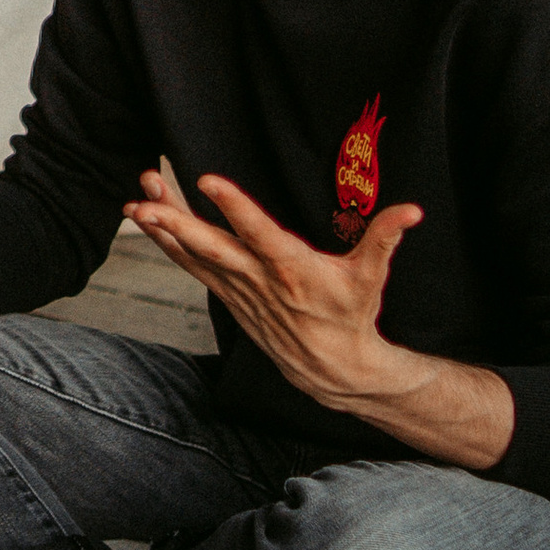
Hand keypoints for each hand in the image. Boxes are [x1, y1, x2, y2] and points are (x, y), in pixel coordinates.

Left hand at [128, 161, 420, 411]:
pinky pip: (194, 268)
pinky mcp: (230, 297)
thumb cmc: (352, 316)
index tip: (209, 180)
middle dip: (176, 223)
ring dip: (165, 229)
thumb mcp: (371, 277)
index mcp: (292, 268)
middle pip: (211, 248)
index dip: (234, 207)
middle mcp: (259, 280)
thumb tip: (413, 210)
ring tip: (136, 200)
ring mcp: (240, 291)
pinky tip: (149, 224)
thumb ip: (385, 238)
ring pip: (195, 256)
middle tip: (145, 200)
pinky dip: (170, 247)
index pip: (259, 233)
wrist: (334, 370)